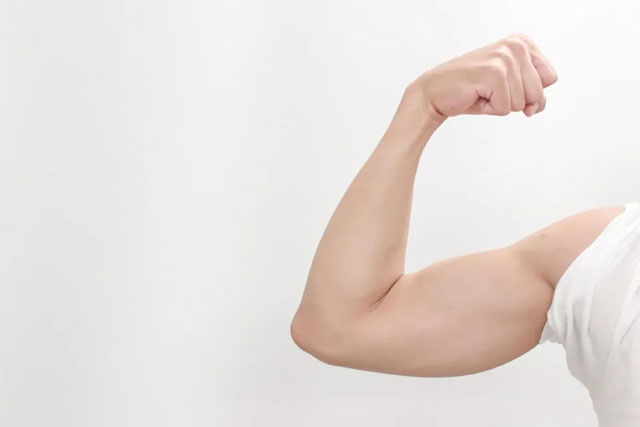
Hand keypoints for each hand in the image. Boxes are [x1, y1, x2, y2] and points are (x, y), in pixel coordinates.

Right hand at [408, 34, 557, 122]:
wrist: (435, 93)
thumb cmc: (471, 91)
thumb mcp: (509, 89)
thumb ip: (533, 94)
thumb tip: (536, 107)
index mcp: (522, 43)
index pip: (550, 78)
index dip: (530, 92)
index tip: (506, 86)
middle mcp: (516, 45)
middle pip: (538, 92)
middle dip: (515, 101)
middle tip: (490, 91)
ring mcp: (504, 58)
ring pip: (521, 102)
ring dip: (499, 105)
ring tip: (481, 92)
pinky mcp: (493, 73)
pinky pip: (505, 108)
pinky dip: (489, 109)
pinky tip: (475, 95)